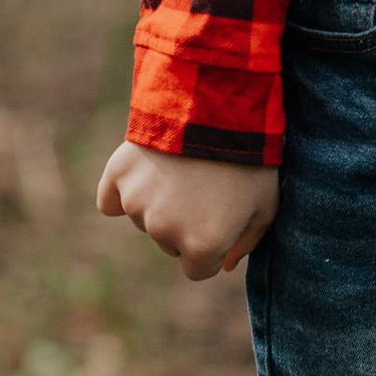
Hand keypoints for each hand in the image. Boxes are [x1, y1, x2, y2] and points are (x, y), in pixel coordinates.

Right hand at [96, 141, 279, 281]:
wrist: (219, 106)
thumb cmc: (251, 158)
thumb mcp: (266, 204)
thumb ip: (246, 242)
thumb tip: (224, 264)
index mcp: (202, 244)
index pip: (198, 269)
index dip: (211, 246)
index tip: (219, 221)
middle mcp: (164, 230)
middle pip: (170, 244)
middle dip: (185, 224)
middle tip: (205, 188)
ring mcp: (138, 203)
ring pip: (144, 220)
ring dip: (159, 203)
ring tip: (184, 169)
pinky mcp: (118, 176)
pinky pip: (109, 201)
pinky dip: (123, 191)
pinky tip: (145, 173)